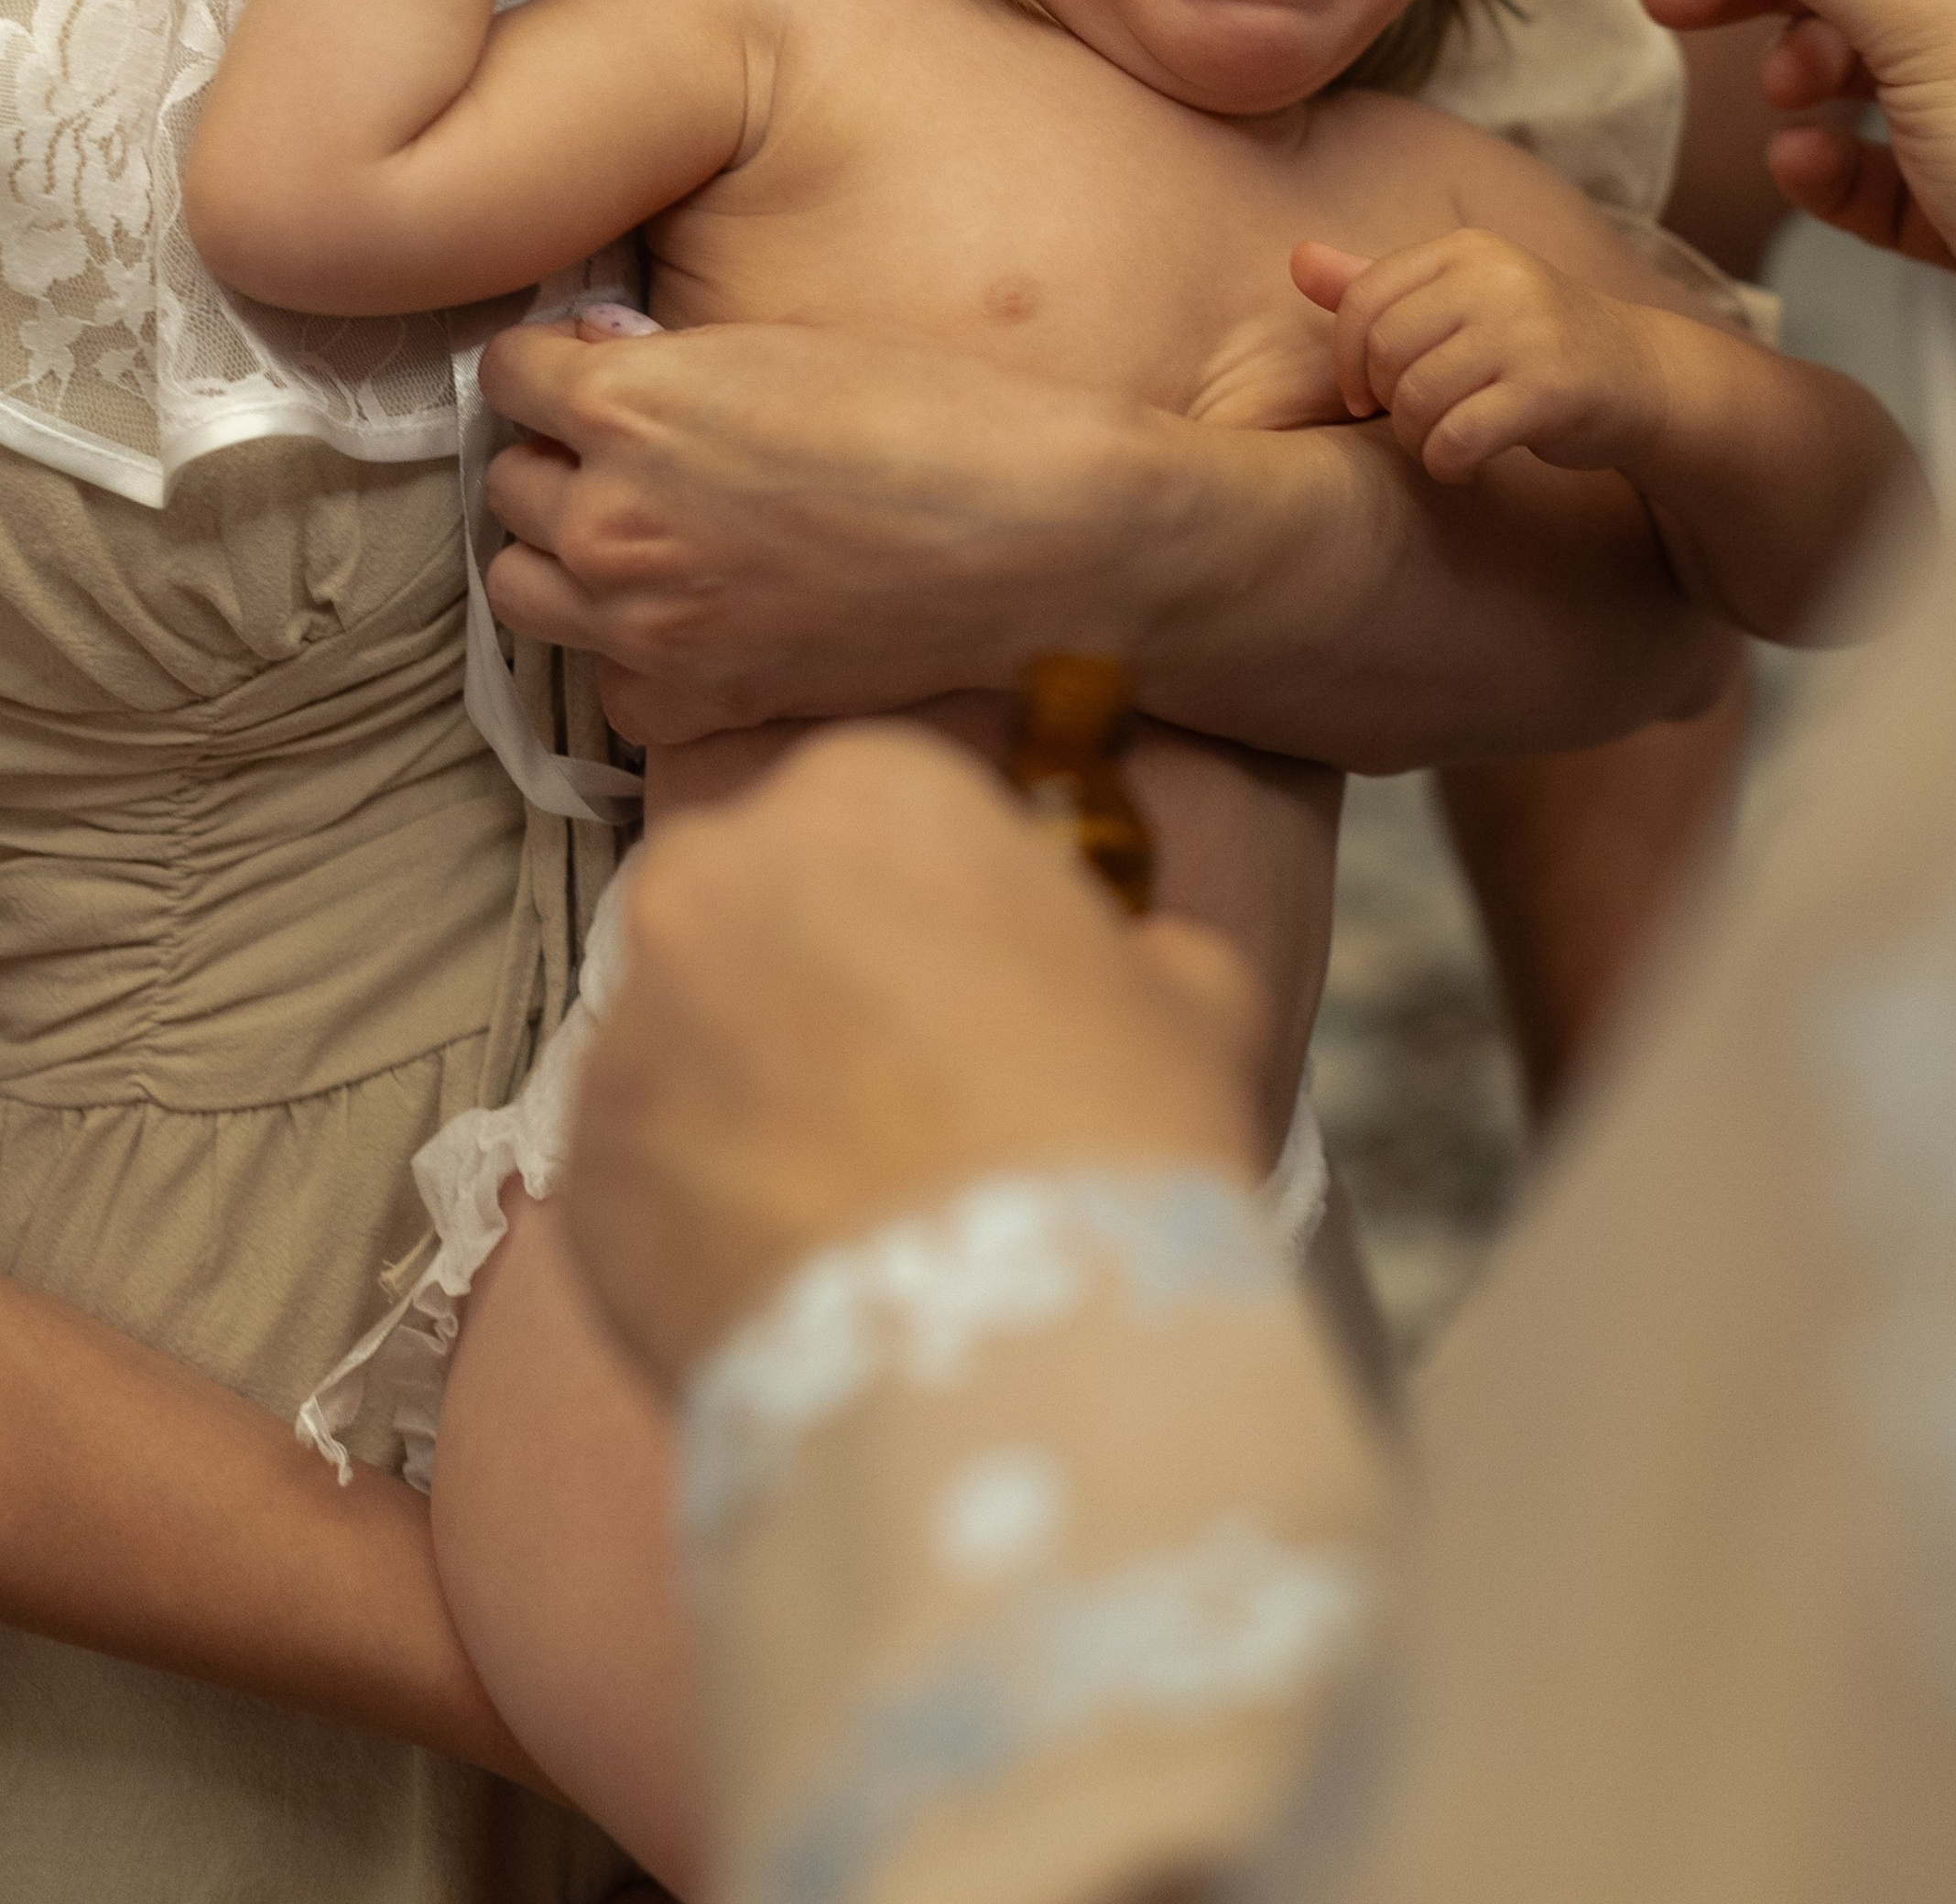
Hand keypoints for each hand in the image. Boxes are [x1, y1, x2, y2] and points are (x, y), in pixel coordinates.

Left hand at [480, 313, 1163, 737]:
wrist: (1049, 541)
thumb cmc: (947, 420)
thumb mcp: (793, 347)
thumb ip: (674, 362)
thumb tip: (600, 356)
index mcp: (632, 406)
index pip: (510, 375)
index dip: (554, 369)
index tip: (592, 374)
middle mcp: (614, 519)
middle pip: (508, 485)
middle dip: (559, 462)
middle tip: (632, 457)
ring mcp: (647, 625)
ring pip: (521, 589)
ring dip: (564, 557)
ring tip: (643, 537)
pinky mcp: (696, 704)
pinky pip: (608, 684)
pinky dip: (634, 656)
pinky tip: (699, 620)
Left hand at [564, 728, 1267, 1385]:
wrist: (1011, 1352)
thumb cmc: (1117, 1137)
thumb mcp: (1187, 1000)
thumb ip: (1129, 951)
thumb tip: (1121, 970)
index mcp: (867, 791)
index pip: (881, 814)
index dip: (932, 907)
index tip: (969, 992)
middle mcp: (717, 872)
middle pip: (755, 902)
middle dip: (809, 976)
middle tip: (896, 1090)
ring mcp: (630, 1016)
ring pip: (686, 1031)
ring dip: (746, 1089)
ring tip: (843, 1202)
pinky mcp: (581, 1160)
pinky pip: (641, 1158)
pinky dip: (696, 1203)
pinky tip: (788, 1270)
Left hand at [1292, 230, 1667, 484]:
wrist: (1640, 376)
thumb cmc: (1531, 343)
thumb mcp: (1457, 302)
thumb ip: (1377, 286)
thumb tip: (1297, 259)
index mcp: (1467, 251)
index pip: (1363, 299)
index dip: (1347, 360)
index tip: (1365, 395)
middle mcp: (1498, 279)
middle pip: (1385, 351)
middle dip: (1386, 403)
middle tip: (1415, 422)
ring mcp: (1528, 331)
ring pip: (1417, 398)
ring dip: (1417, 439)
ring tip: (1442, 442)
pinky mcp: (1551, 389)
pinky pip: (1458, 437)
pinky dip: (1447, 463)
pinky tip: (1466, 463)